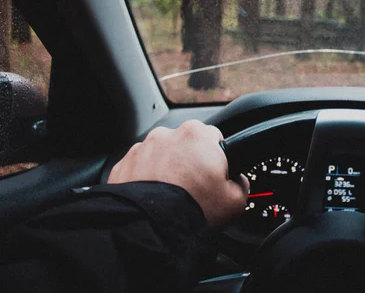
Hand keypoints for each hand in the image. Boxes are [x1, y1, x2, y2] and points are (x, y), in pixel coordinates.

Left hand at [108, 120, 249, 227]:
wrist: (150, 229)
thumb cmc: (192, 210)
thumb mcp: (236, 200)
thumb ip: (241, 183)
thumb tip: (237, 182)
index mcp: (198, 135)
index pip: (214, 137)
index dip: (217, 159)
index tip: (214, 175)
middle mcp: (168, 135)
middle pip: (186, 144)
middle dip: (190, 161)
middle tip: (193, 188)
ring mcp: (143, 148)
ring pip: (161, 155)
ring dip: (167, 169)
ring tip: (171, 195)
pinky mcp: (123, 164)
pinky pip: (140, 168)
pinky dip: (146, 179)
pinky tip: (154, 199)